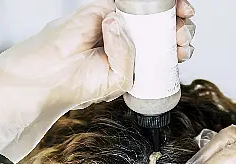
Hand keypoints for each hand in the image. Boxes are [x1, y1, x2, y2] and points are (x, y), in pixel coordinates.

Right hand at [0, 0, 194, 163]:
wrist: (50, 76)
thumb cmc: (79, 84)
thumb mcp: (118, 80)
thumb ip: (130, 57)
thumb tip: (123, 24)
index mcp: (131, 62)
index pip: (158, 52)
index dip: (175, 46)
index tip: (184, 47)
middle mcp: (125, 42)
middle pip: (158, 29)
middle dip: (177, 28)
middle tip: (185, 34)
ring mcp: (114, 24)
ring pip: (147, 12)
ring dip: (169, 11)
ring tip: (180, 18)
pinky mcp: (100, 9)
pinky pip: (126, 2)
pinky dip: (144, 3)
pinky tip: (161, 6)